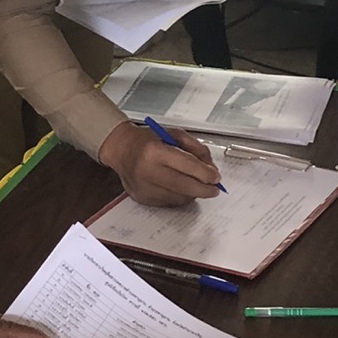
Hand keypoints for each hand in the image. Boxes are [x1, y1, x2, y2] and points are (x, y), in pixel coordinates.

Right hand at [99, 121, 221, 206]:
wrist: (121, 150)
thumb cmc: (149, 141)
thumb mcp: (174, 134)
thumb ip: (196, 148)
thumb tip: (212, 170)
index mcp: (154, 151)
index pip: (187, 165)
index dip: (205, 173)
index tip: (216, 177)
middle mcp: (147, 171)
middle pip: (184, 186)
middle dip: (204, 189)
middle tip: (215, 189)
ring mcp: (144, 187)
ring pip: (179, 197)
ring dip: (193, 193)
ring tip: (197, 186)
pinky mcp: (143, 198)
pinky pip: (170, 202)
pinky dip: (181, 197)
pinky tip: (182, 189)